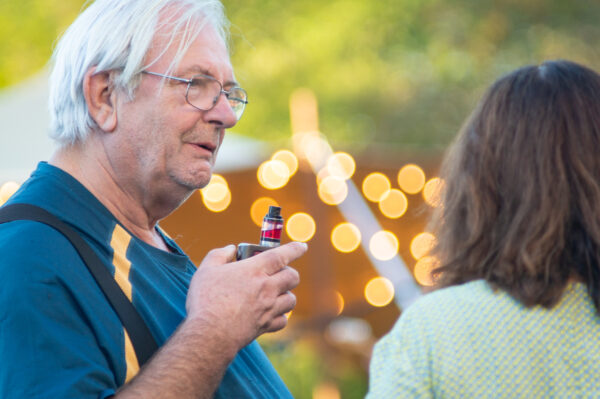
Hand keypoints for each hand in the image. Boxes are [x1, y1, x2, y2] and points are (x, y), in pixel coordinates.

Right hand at [185, 241, 305, 351]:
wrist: (210, 334)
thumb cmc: (206, 300)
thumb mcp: (206, 270)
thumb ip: (219, 255)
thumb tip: (230, 249)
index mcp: (254, 270)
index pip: (282, 254)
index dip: (294, 249)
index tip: (302, 246)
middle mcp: (267, 288)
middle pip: (293, 276)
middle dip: (290, 272)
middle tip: (279, 273)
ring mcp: (269, 308)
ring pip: (291, 299)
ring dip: (286, 294)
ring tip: (274, 294)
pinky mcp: (266, 325)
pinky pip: (283, 320)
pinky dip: (280, 316)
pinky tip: (270, 314)